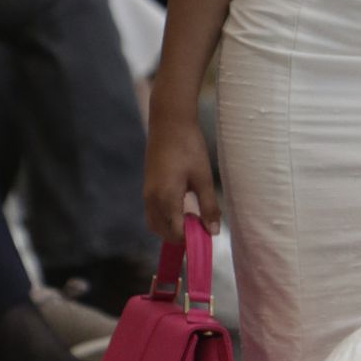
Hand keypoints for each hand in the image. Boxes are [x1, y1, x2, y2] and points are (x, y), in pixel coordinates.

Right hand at [144, 113, 221, 241]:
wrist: (169, 122)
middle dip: (179, 236)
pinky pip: (153, 212)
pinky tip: (183, 208)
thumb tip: (213, 232)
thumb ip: (209, 207)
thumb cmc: (189, 147)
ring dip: (170, 228)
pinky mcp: (147, 186)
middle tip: (200, 229)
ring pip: (154, 223)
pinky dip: (165, 218)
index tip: (206, 234)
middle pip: (161, 231)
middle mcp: (151, 199)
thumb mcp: (204, 178)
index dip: (190, 238)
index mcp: (165, 198)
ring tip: (192, 220)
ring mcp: (147, 192)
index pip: (174, 232)